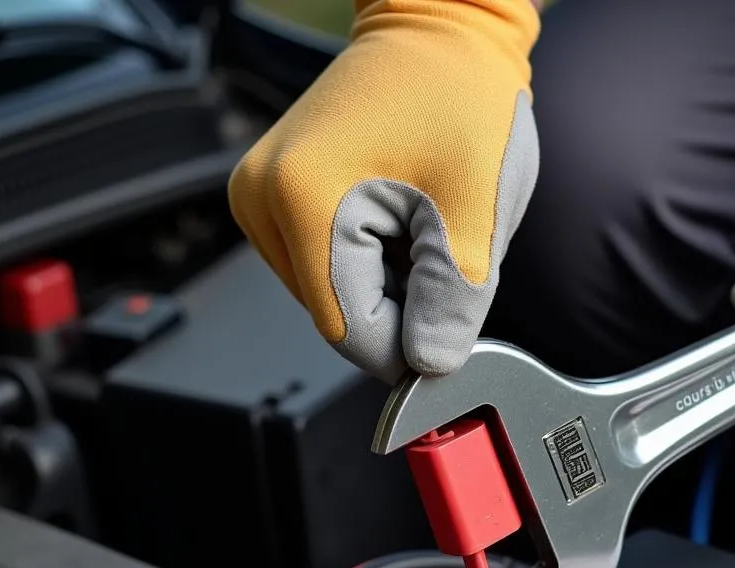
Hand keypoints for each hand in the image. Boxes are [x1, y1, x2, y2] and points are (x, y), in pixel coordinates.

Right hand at [228, 0, 539, 383]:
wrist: (440, 31)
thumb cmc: (461, 100)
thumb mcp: (476, 213)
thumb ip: (453, 303)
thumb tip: (429, 367)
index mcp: (305, 200)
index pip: (349, 332)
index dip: (408, 347)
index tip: (452, 326)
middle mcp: (262, 200)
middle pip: (337, 317)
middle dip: (401, 309)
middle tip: (441, 250)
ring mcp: (258, 198)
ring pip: (331, 298)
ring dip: (386, 287)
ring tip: (419, 225)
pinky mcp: (270, 199)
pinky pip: (322, 269)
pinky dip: (369, 266)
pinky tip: (396, 222)